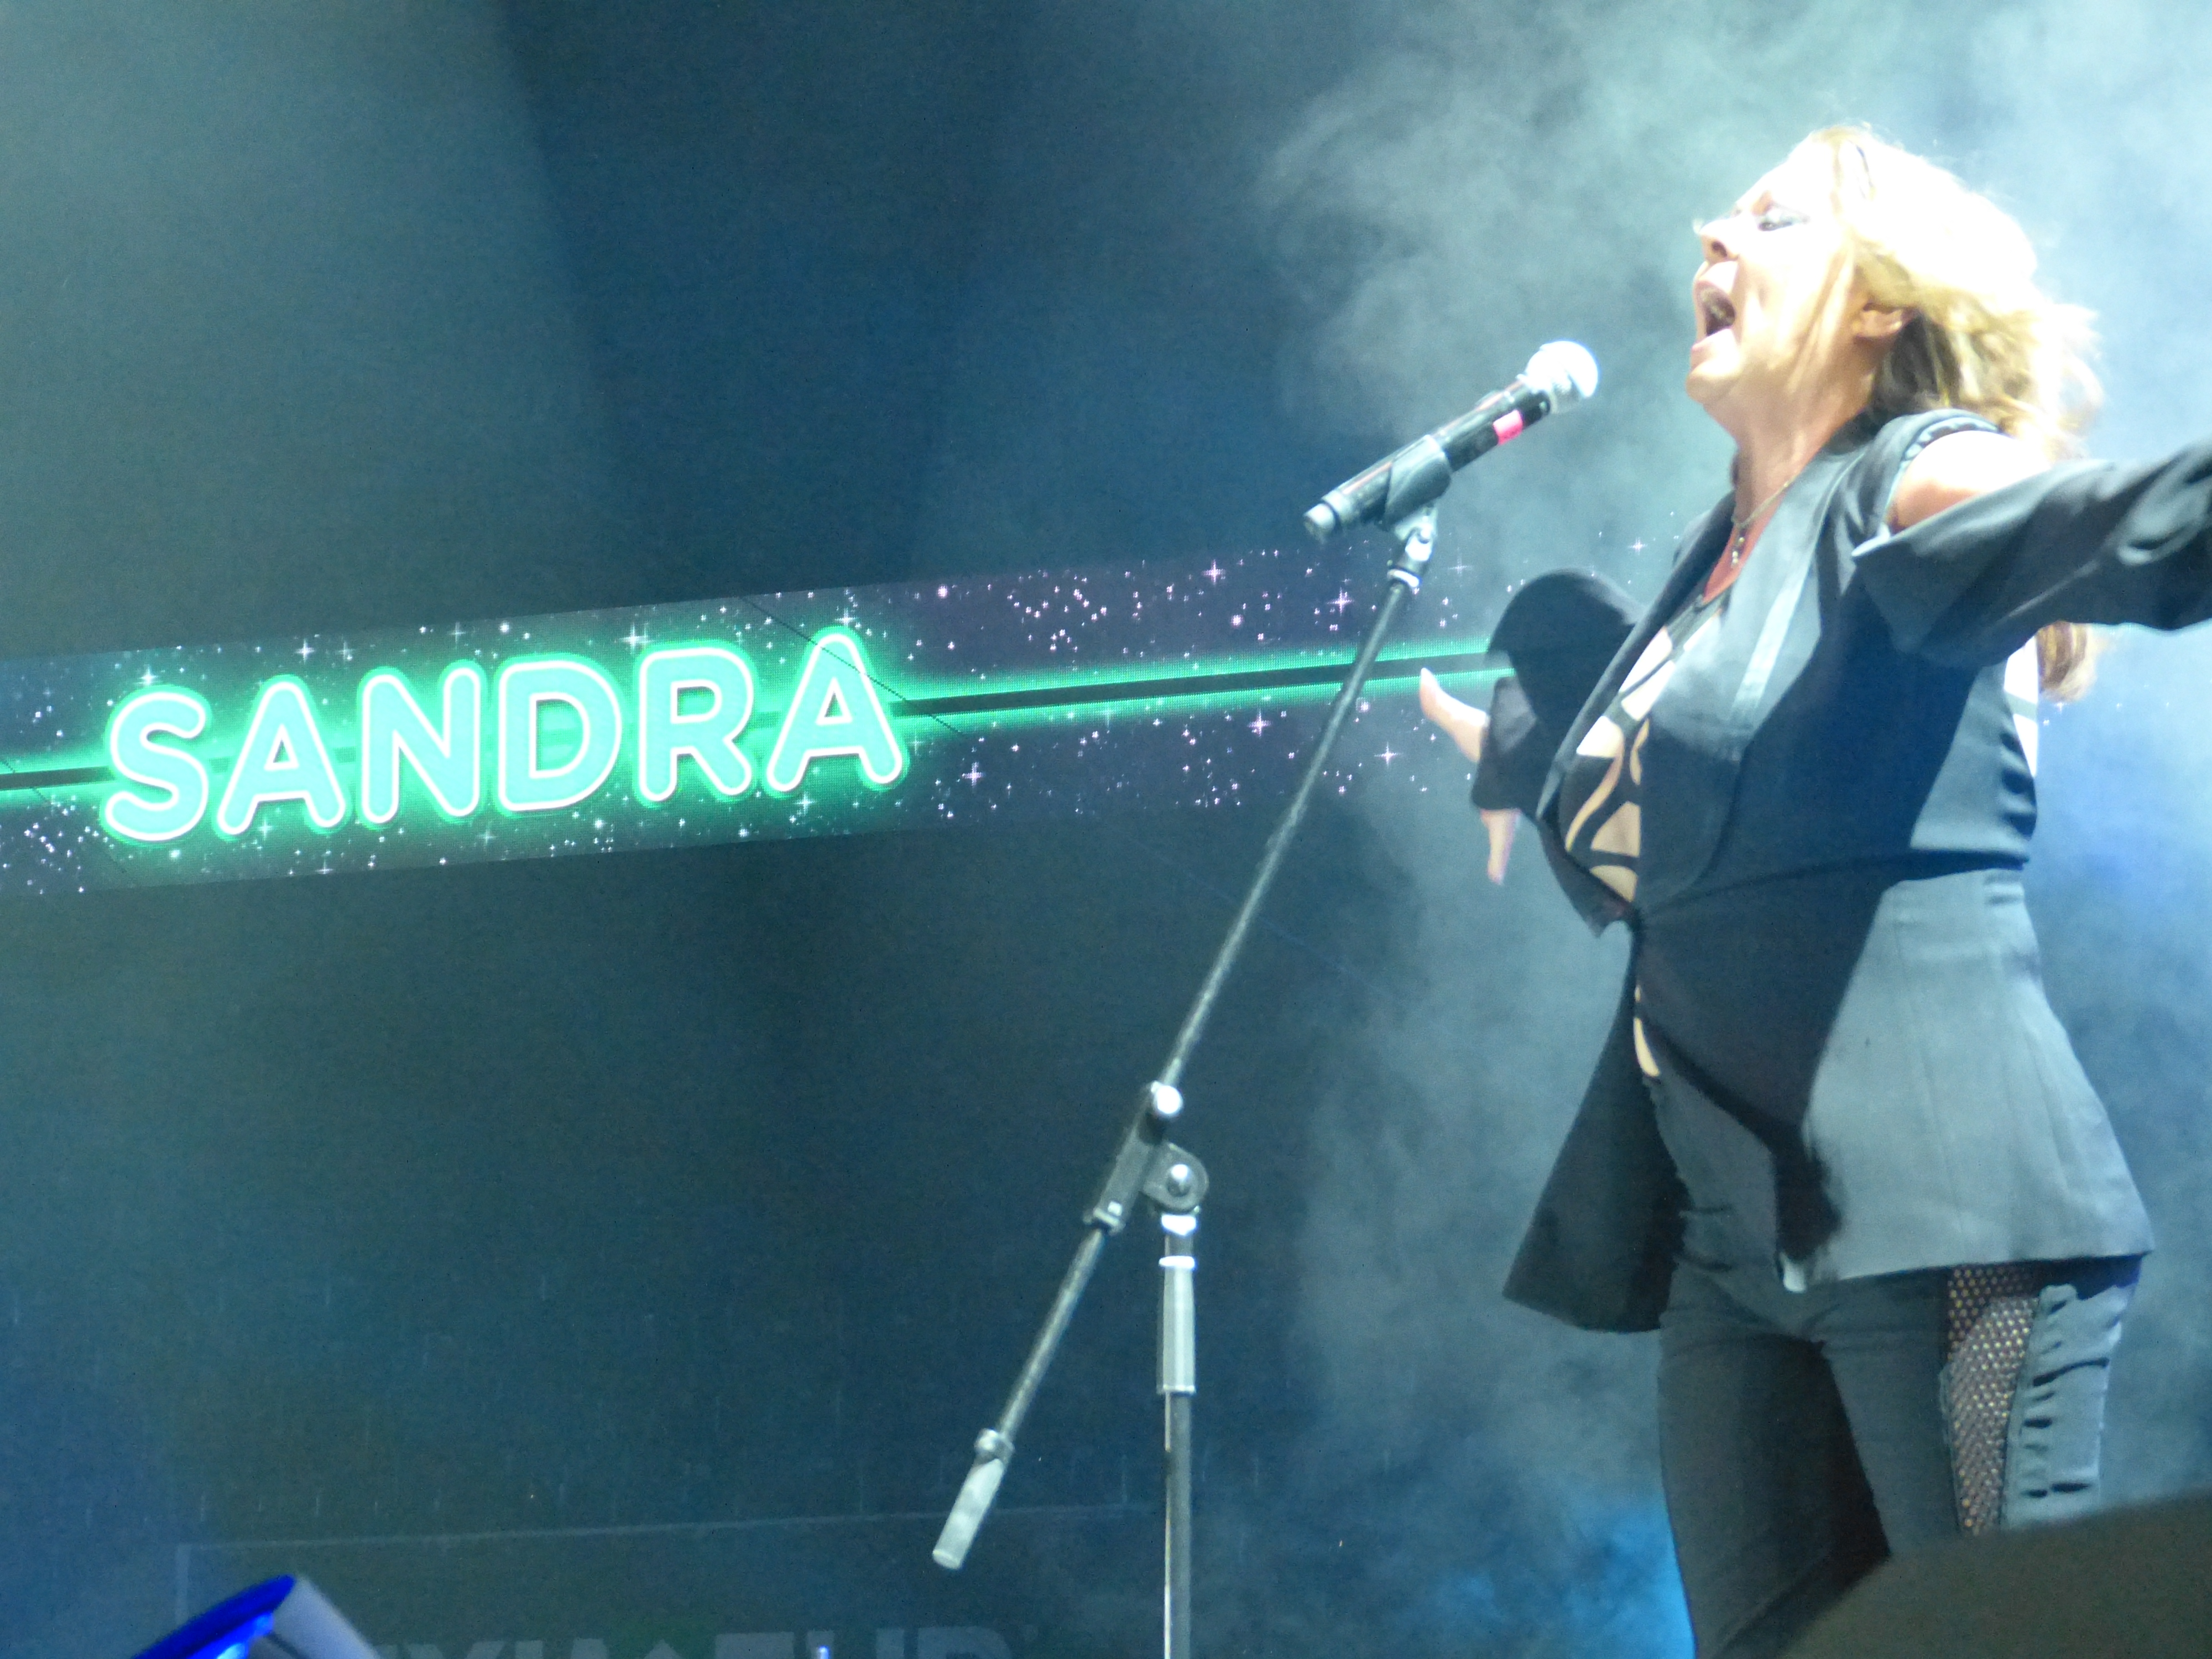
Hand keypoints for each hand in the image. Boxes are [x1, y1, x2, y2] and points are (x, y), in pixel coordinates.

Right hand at [1419, 667, 1518, 882]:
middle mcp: (1502, 785)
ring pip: (1504, 824)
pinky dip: (1495, 860)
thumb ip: (1441, 704)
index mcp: (1491, 765)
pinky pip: (1499, 846)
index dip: (1486, 782)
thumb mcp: (1462, 721)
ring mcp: (1508, 805)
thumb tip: (1422, 673)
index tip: (1484, 792)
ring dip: (1500, 839)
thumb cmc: (1493, 740)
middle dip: (1496, 811)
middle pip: (1498, 800)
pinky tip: (1494, 878)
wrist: (1522, 757)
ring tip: (1497, 857)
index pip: (1488, 774)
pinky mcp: (1506, 823)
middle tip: (1491, 820)